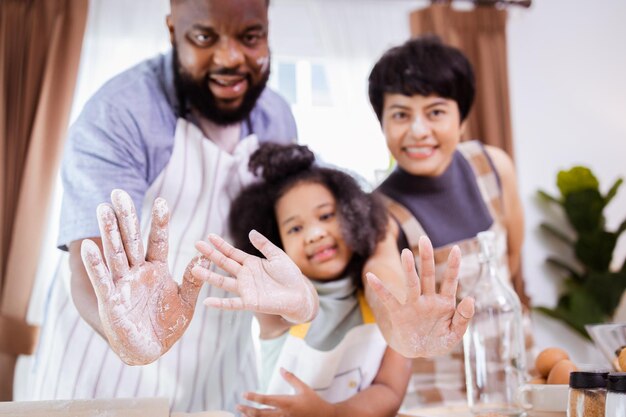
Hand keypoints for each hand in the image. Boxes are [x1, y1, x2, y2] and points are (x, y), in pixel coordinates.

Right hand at [81, 189, 207, 364]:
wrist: (150, 351)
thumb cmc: (167, 325)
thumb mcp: (186, 301)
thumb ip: (193, 279)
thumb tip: (203, 256)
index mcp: (156, 269)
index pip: (157, 240)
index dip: (159, 222)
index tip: (162, 201)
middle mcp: (137, 272)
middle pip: (131, 240)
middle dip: (126, 217)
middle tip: (119, 192)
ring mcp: (122, 284)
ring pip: (115, 253)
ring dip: (109, 232)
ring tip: (103, 209)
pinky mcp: (110, 300)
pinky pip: (102, 280)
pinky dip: (95, 264)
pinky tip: (89, 246)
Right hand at [192, 230, 317, 323]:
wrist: (299, 294)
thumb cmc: (290, 276)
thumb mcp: (277, 256)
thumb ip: (264, 245)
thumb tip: (251, 232)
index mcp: (251, 263)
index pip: (232, 253)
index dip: (221, 245)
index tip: (209, 236)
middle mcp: (245, 276)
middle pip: (224, 264)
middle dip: (211, 254)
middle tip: (196, 245)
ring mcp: (246, 289)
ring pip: (223, 282)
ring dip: (209, 276)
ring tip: (194, 269)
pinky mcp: (250, 302)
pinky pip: (231, 303)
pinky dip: (219, 304)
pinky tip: (207, 302)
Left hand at [238, 368, 333, 416]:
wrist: (324, 416)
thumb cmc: (313, 402)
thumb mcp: (303, 388)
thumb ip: (291, 378)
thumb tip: (281, 368)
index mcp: (286, 403)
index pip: (266, 400)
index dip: (254, 397)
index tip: (244, 394)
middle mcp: (283, 414)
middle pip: (261, 414)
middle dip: (248, 410)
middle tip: (238, 406)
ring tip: (243, 414)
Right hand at [366, 236, 474, 357]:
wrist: (419, 353)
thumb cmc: (439, 341)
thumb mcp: (455, 334)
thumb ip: (464, 318)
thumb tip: (470, 298)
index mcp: (445, 303)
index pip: (450, 281)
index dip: (453, 266)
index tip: (456, 249)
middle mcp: (428, 300)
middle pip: (428, 275)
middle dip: (427, 258)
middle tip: (424, 239)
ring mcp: (413, 305)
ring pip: (411, 283)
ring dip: (409, 269)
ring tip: (406, 253)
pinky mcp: (399, 314)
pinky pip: (388, 299)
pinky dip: (380, 288)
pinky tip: (371, 277)